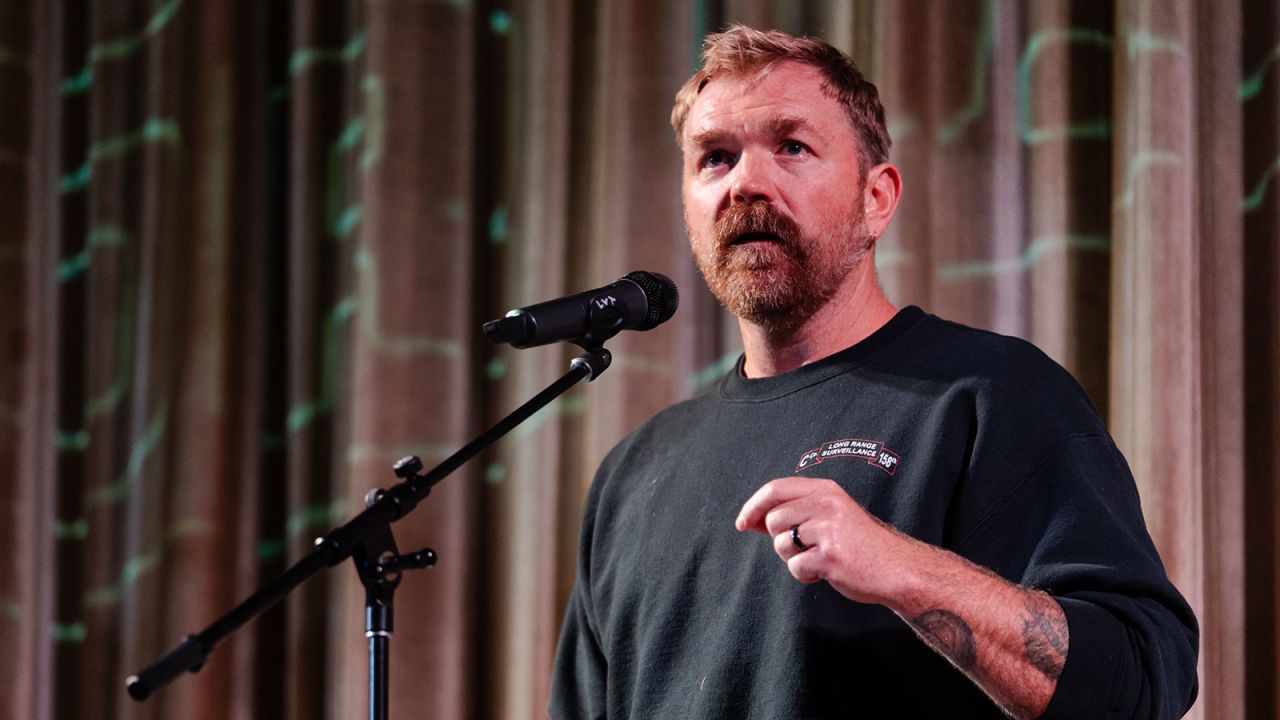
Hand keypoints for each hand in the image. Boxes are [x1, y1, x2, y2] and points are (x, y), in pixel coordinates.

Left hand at [735, 476, 910, 604]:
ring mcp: (829, 530)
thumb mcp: (829, 516)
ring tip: (820, 558)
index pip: (775, 489)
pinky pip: (796, 568)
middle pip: (774, 521)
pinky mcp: (830, 556)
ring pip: (782, 545)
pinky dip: (806, 575)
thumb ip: (794, 513)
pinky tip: (825, 572)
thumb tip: (749, 519)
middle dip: (782, 540)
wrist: (896, 568)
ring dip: (795, 558)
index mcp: (826, 490)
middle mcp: (827, 504)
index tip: (742, 522)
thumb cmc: (859, 544)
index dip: (753, 505)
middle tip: (807, 547)